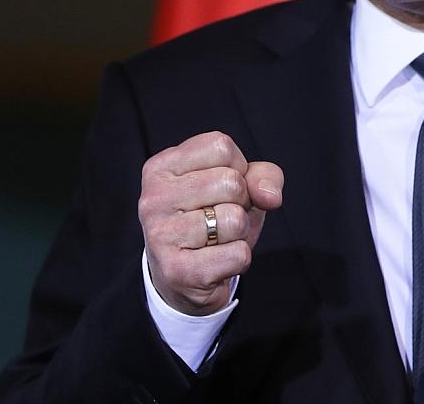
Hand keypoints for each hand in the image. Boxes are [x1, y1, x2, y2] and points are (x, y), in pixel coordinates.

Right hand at [138, 131, 283, 314]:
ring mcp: (161, 235)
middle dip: (241, 202)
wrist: (185, 277)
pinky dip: (238, 260)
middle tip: (219, 217)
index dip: (238, 168)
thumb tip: (270, 196)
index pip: (221, 146)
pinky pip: (237, 254)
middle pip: (231, 182)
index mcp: (161, 167)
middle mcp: (153, 198)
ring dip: (239, 233)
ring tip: (216, 239)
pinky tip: (215, 261)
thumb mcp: (239, 186)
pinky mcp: (177, 271)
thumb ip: (262, 176)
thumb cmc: (211, 219)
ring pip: (235, 219)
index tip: (221, 189)